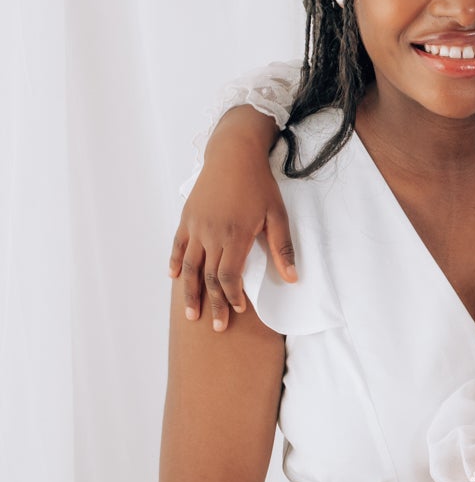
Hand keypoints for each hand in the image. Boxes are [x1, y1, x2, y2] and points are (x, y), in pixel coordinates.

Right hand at [169, 117, 295, 331]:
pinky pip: (178, 244)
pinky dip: (175, 262)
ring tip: (191, 313)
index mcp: (234, 236)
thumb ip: (282, 248)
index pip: (229, 276)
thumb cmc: (259, 184)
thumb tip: (292, 278)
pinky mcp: (187, 217)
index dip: (233, 296)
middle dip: (213, 303)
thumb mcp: (277, 215)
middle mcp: (211, 234)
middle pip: (208, 277)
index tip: (238, 310)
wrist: (233, 153)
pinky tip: (174, 277)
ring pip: (189, 265)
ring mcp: (196, 226)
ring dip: (190, 291)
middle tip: (216, 327)